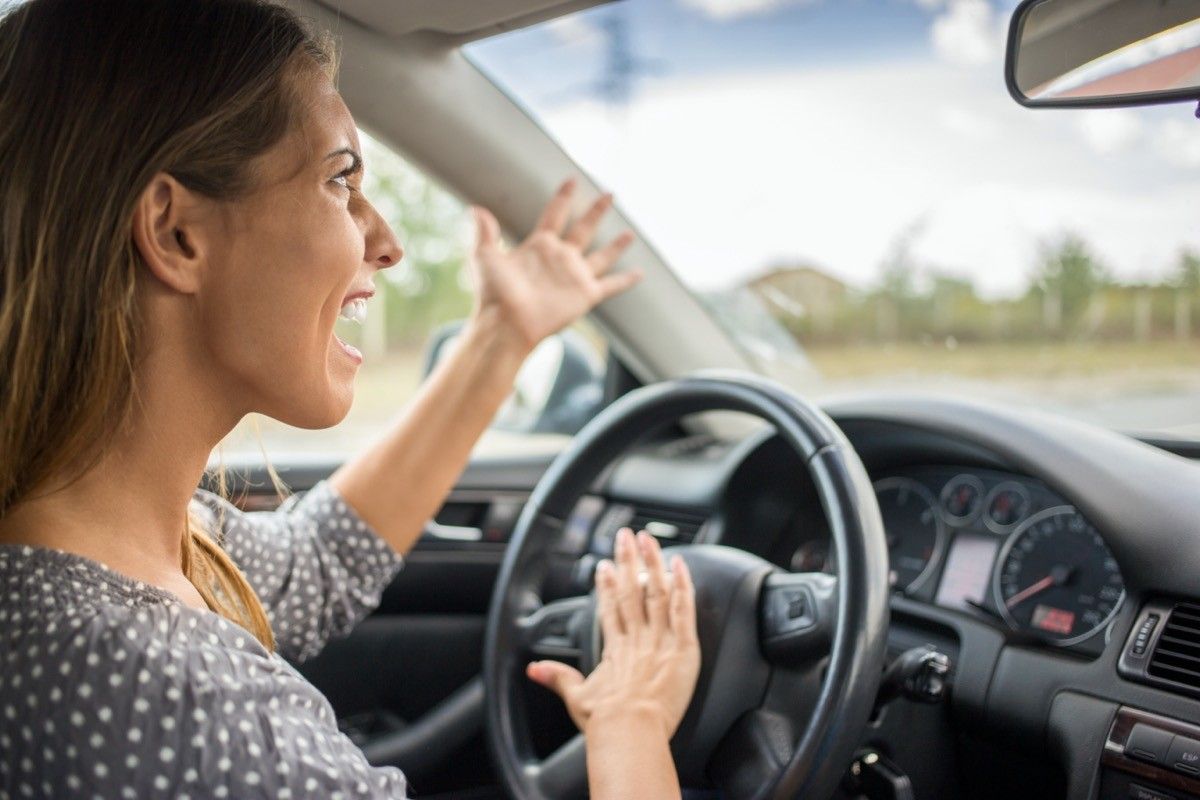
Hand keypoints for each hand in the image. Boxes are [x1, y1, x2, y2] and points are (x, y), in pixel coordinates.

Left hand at [468, 179, 643, 353]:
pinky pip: (611, 285)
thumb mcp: (485, 257)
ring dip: (616, 245)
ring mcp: (574, 276)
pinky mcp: (585, 295)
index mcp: (539, 246)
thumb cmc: (493, 293)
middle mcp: (560, 258)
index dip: (563, 198)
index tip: (572, 180)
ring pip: (602, 255)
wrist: (505, 324)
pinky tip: (639, 273)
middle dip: (596, 212)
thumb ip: (485, 232)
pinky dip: (626, 280)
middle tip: (610, 195)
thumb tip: (476, 208)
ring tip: (630, 233)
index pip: (555, 215)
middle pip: (583, 229)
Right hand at [526, 528, 700, 740]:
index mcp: (614, 649)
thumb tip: (533, 670)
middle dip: (627, 561)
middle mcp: (636, 638)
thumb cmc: (606, 722)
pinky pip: (683, 611)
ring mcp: (659, 640)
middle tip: (625, 537)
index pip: (610, 608)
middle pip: (631, 591)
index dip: (606, 585)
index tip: (603, 567)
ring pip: (656, 592)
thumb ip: (558, 679)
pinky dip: (683, 587)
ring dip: (652, 563)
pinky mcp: (682, 648)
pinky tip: (680, 566)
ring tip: (648, 540)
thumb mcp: (577, 698)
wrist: (629, 731)